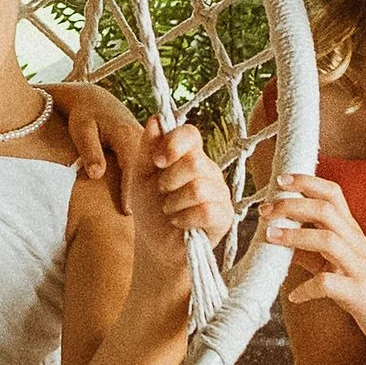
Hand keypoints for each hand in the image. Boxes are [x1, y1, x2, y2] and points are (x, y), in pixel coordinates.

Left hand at [128, 117, 233, 271]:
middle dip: (168, 180)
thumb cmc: (150, 207)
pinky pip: (207, 211)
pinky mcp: (224, 216)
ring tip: (170, 210)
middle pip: (194, 162)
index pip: (190, 134)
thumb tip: (156, 119)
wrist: (154, 244)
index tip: (157, 161)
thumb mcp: (141, 175)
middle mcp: (208, 170)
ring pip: (199, 188)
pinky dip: (185, 218)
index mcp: (189, 155)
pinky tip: (179, 222)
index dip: (174, 143)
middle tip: (162, 192)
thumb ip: (148, 148)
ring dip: (174, 202)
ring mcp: (219, 193)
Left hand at [266, 171, 365, 353]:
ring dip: (295, 237)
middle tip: (265, 212)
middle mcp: (356, 244)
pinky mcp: (359, 294)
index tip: (280, 181)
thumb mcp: (342, 264)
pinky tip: (294, 295)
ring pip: (328, 240)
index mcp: (352, 233)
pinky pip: (330, 284)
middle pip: (325, 210)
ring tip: (270, 239)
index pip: (332, 194)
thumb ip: (314, 251)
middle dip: (292, 205)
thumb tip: (282, 239)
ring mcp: (359, 268)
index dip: (306, 182)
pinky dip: (307, 288)